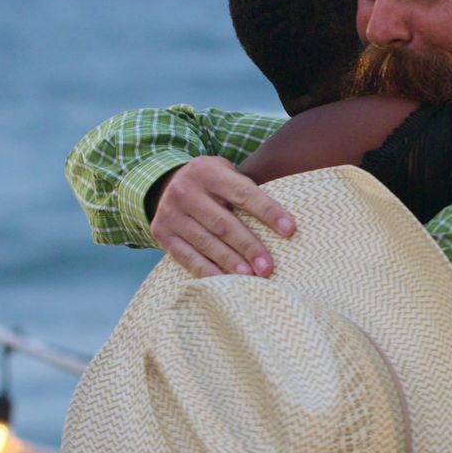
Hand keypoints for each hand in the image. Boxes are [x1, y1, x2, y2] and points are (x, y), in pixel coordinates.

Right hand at [147, 157, 295, 277]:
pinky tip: (224, 281)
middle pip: (223, 223)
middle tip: (268, 267)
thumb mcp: (226, 173)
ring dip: (229, 262)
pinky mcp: (161, 233)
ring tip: (249, 276)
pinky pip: (186, 256)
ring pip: (205, 242)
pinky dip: (206, 270)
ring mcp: (170, 213)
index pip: (243, 193)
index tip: (290, 230)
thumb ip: (248, 190)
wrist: (166, 183)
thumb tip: (285, 222)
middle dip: (248, 246)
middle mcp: (186, 190)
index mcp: (208, 171)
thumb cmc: (212, 184)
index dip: (268, 212)